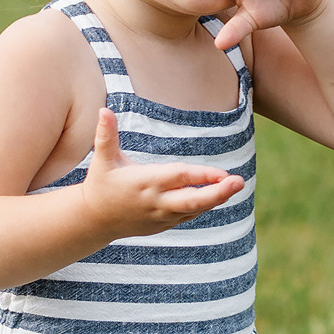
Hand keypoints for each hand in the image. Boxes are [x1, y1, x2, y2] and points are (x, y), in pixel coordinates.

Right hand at [80, 108, 240, 236]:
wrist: (94, 220)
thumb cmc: (101, 183)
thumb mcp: (102, 160)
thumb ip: (106, 135)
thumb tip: (103, 109)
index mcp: (145, 182)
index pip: (179, 177)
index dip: (202, 175)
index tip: (224, 173)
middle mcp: (156, 202)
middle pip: (192, 200)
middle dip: (217, 193)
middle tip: (239, 182)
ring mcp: (161, 216)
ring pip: (194, 210)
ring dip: (216, 198)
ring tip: (235, 185)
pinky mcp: (163, 224)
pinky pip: (188, 215)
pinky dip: (203, 205)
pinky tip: (219, 193)